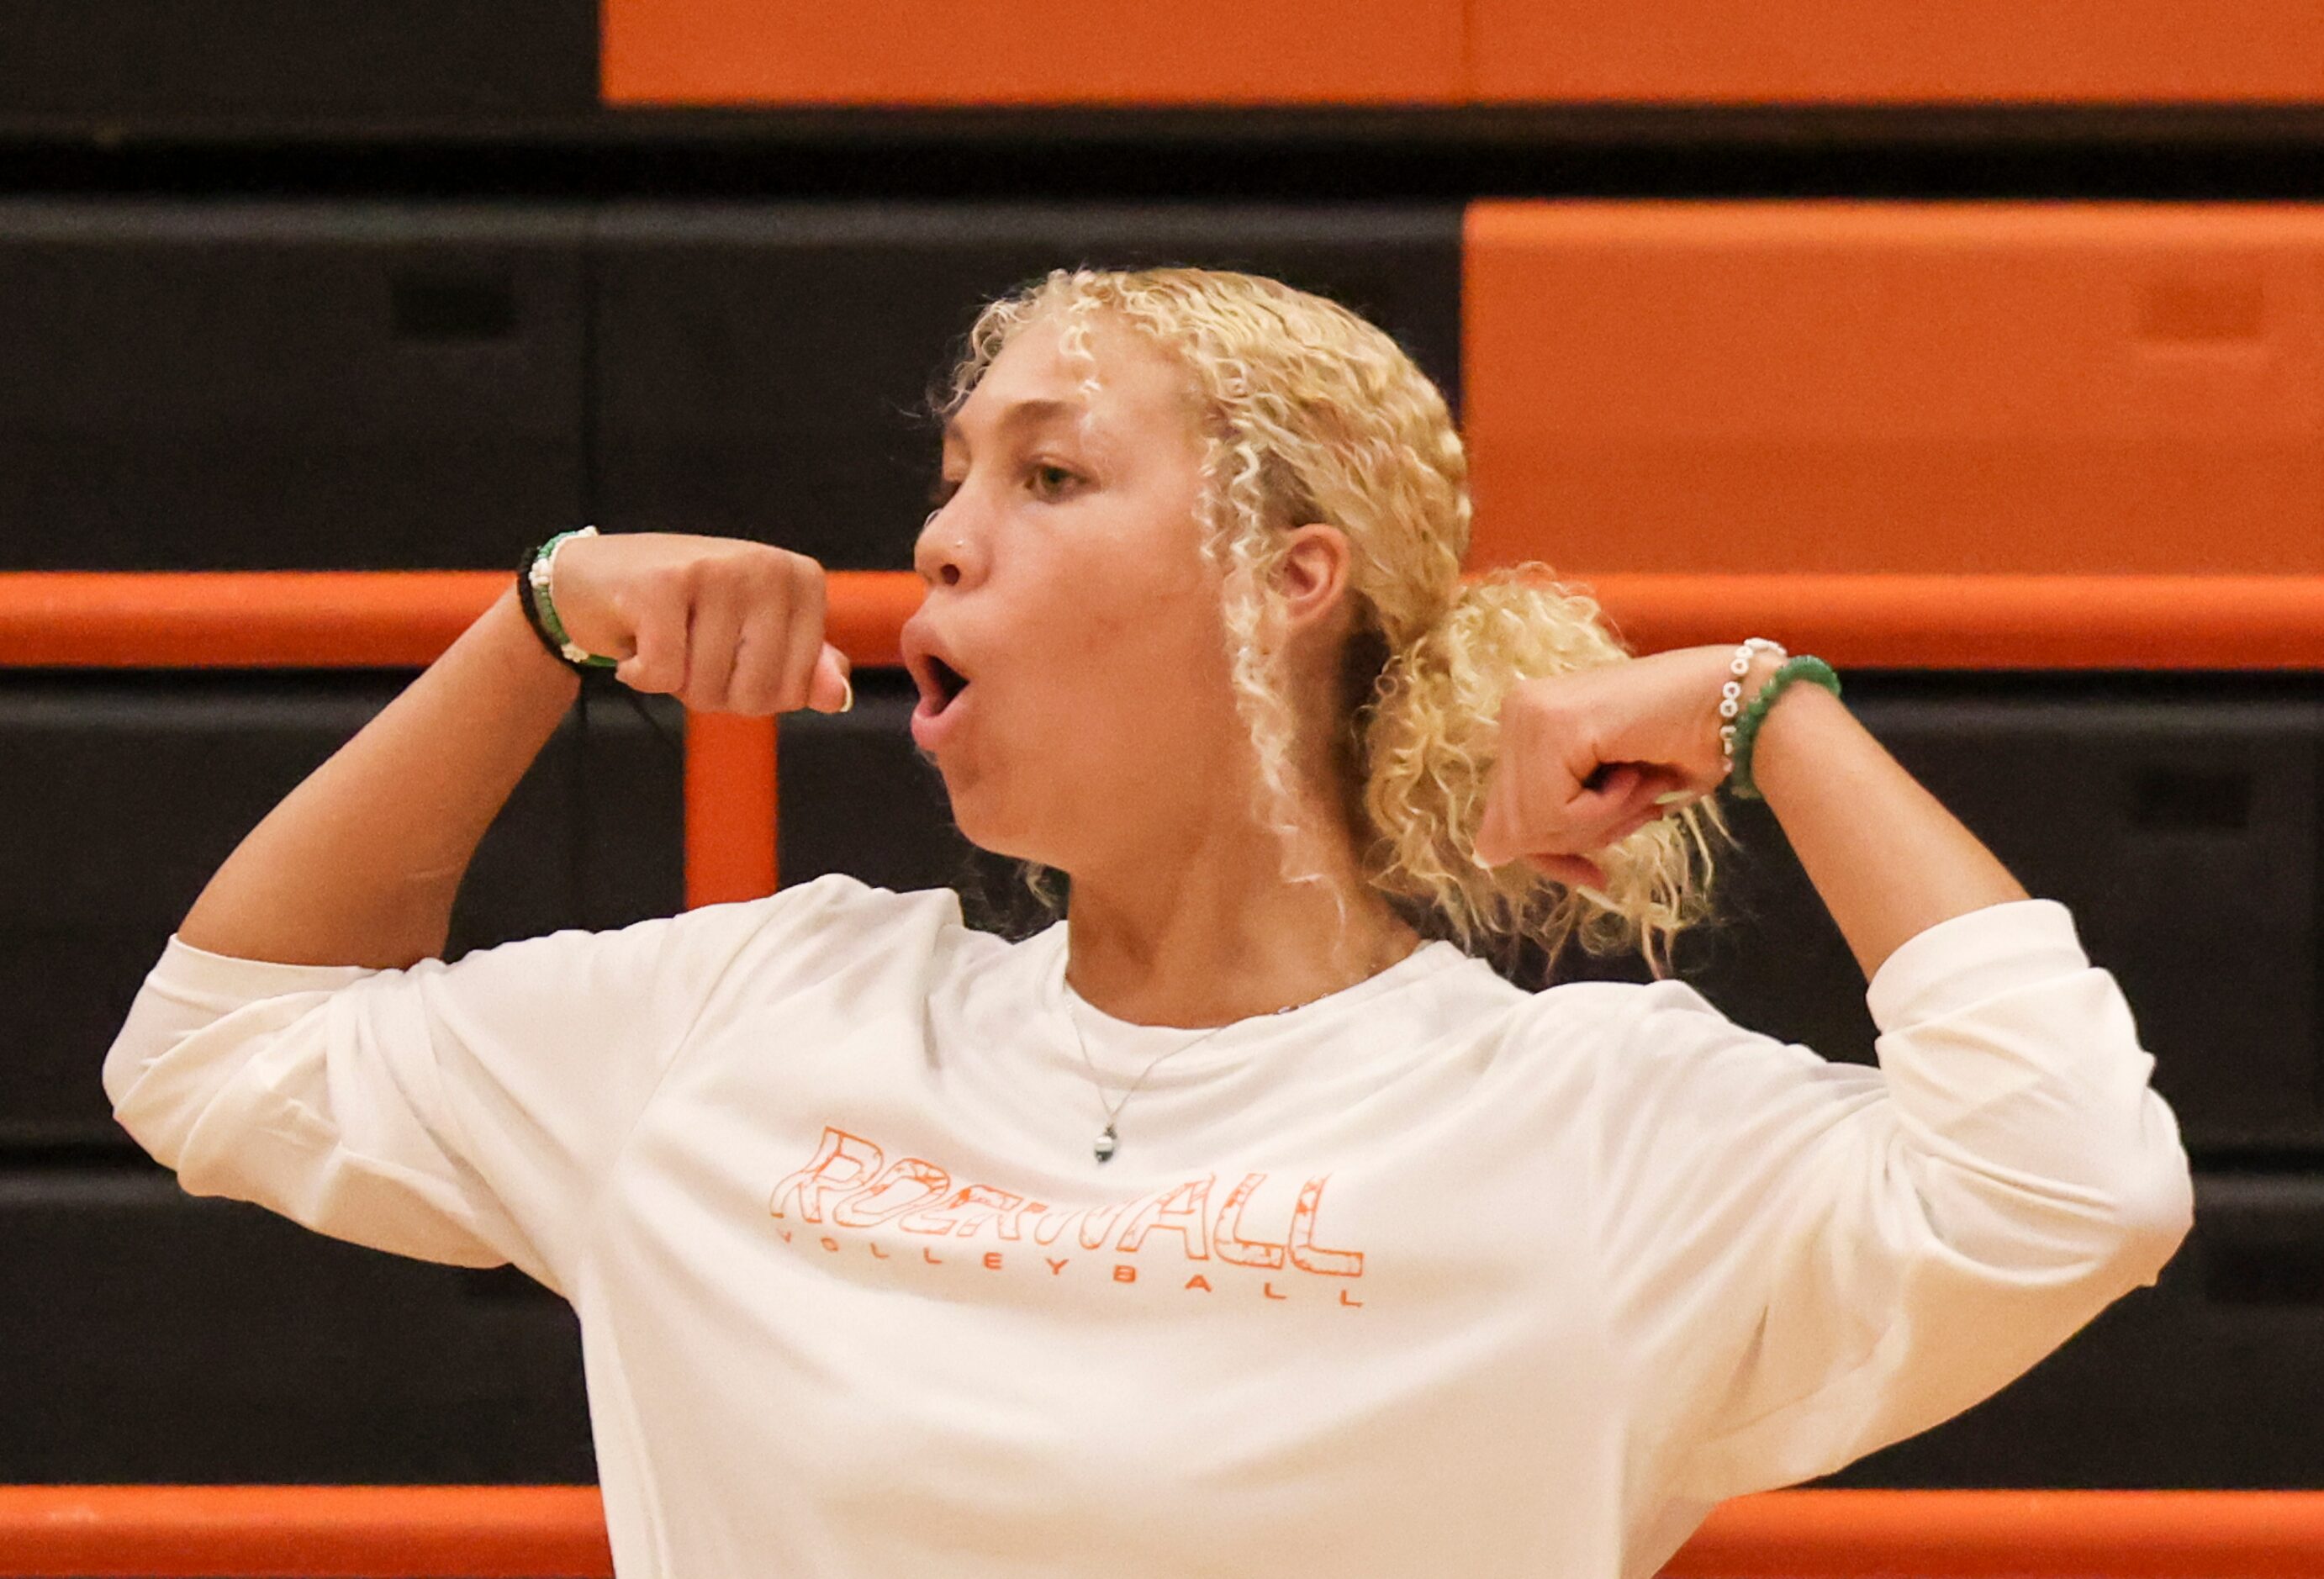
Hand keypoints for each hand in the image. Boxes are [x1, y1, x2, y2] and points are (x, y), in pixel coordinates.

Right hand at [547, 532, 851, 715]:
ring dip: (676, 684)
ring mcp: (716, 570)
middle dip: (715, 694)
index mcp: (801, 580)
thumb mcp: (756, 639)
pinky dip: (641, 675)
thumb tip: (838, 697)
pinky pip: (665, 675)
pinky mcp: (662, 584)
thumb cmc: (685, 614)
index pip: (797, 688)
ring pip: (708, 686)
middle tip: (690, 653)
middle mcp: (767, 566)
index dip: (755, 693)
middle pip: (756, 692)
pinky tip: (636, 643)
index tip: (729, 656)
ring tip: (663, 641)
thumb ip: (804, 668)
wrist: (595, 578)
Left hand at [1471, 645, 1781, 888]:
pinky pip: (1558, 810)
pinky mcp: (1555, 723)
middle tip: (1638, 802)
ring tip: (1641, 781)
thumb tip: (1487, 853)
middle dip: (1582, 838)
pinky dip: (1607, 809)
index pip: (1503, 817)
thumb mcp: (1601, 798)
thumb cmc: (1681, 748)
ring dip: (1602, 822)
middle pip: (1514, 828)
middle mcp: (1517, 709)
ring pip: (1534, 824)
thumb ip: (1548, 823)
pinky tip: (1635, 771)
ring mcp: (1531, 712)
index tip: (1594, 876)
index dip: (1549, 855)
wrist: (1739, 706)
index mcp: (1524, 722)